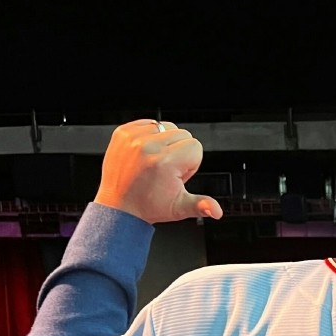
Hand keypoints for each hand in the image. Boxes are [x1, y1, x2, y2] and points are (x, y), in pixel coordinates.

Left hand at [93, 120, 223, 223]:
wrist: (118, 206)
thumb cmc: (148, 206)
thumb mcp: (179, 208)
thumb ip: (201, 205)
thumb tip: (217, 211)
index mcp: (165, 162)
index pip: (195, 146)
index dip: (190, 164)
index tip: (177, 176)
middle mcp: (148, 146)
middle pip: (182, 133)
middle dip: (179, 151)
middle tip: (165, 171)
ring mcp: (133, 138)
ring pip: (166, 126)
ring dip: (164, 142)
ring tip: (154, 162)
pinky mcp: (122, 132)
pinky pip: (147, 123)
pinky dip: (149, 136)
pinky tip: (144, 154)